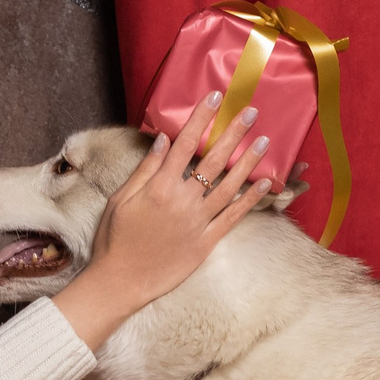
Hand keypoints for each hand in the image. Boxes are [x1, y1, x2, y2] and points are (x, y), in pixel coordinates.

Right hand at [53, 94, 274, 349]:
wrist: (120, 283)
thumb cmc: (114, 240)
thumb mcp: (120, 200)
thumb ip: (145, 170)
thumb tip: (164, 140)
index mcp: (159, 187)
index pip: (184, 144)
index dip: (201, 118)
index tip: (216, 97)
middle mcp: (183, 201)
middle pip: (214, 160)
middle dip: (233, 133)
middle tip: (251, 112)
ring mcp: (197, 222)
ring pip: (229, 186)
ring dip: (249, 162)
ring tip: (265, 141)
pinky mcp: (206, 243)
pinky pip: (232, 218)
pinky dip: (249, 200)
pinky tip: (264, 184)